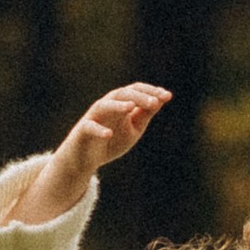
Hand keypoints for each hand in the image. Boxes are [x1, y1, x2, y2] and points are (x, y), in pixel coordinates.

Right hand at [0, 83, 169, 227]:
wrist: (87, 158)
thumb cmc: (112, 139)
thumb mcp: (134, 128)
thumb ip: (144, 114)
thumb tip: (161, 99)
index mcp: (120, 105)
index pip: (134, 91)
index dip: (150, 91)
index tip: (167, 96)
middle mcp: (106, 107)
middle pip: (121, 94)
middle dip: (138, 97)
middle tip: (154, 102)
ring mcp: (93, 118)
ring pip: (103, 106)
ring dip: (117, 106)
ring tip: (130, 107)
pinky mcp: (83, 131)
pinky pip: (89, 128)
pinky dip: (99, 130)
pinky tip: (109, 133)